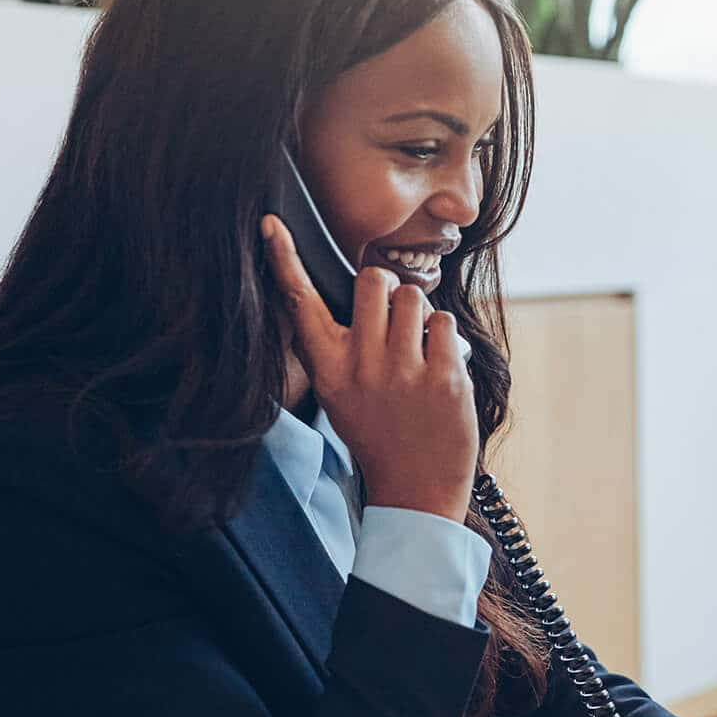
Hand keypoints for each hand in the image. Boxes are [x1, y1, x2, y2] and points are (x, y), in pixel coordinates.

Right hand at [261, 214, 476, 521]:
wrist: (415, 491)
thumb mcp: (339, 397)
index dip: (284, 261)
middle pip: (374, 280)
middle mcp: (360, 366)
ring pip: (413, 296)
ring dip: (419, 315)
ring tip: (418, 350)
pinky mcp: (444, 379)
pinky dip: (445, 339)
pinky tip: (439, 368)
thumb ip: (337, 351)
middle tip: (393, 319)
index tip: (271, 226)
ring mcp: (403, 372)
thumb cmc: (379, 436)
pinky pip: (444, 323)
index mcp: (329, 369)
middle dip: (388, 288)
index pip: (301, 305)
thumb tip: (342, 299)